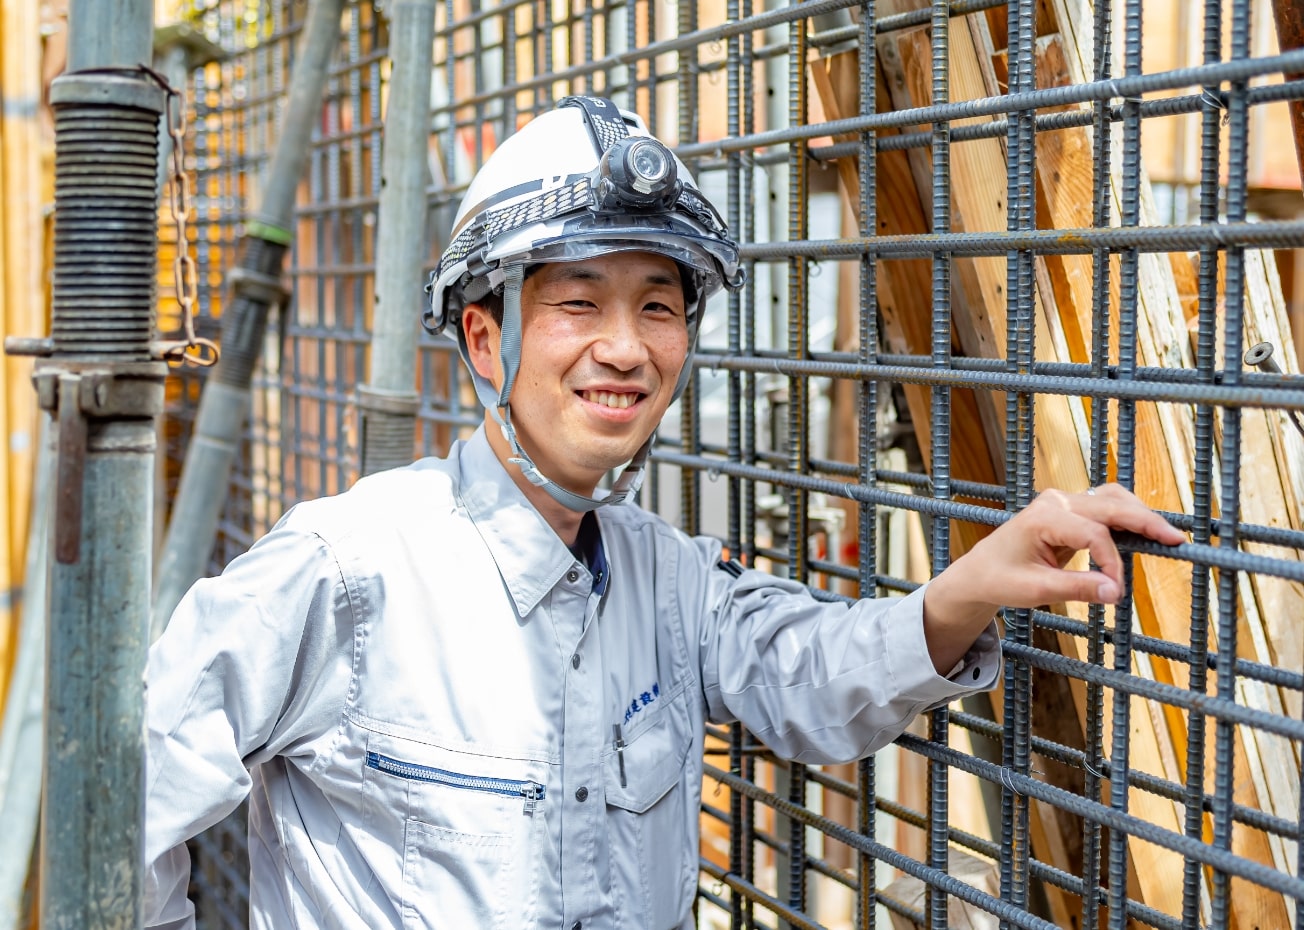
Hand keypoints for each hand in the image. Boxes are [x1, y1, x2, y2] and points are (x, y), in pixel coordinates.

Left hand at [921, 483, 1184, 673]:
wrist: (981, 571)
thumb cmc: (1002, 579)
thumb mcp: (1036, 590)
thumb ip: (1077, 589)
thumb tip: (1115, 593)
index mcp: (1043, 518)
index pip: (1094, 535)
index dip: (1112, 563)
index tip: (1117, 591)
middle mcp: (1055, 502)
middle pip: (1110, 504)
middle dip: (1145, 521)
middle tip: (1177, 541)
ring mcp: (1062, 502)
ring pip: (1112, 499)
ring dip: (1140, 514)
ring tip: (1167, 535)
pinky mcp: (1070, 509)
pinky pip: (1106, 507)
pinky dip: (1128, 517)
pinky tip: (1147, 533)